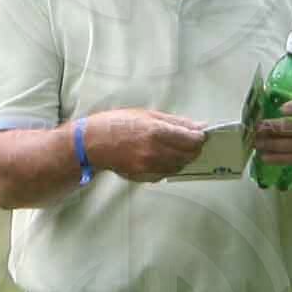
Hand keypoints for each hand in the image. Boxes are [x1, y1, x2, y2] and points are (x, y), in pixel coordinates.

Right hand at [83, 109, 208, 181]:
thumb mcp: (147, 114)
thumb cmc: (117, 123)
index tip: (200, 134)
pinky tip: (161, 158)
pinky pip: (165, 174)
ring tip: (174, 149)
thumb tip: (199, 126)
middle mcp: (154, 151)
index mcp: (156, 131)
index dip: (199, 137)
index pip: (192, 139)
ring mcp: (149, 167)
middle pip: (189, 155)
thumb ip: (175, 122)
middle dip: (193, 148)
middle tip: (189, 141)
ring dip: (182, 158)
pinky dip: (169, 167)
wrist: (91, 143)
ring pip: (179, 167)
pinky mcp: (143, 177)